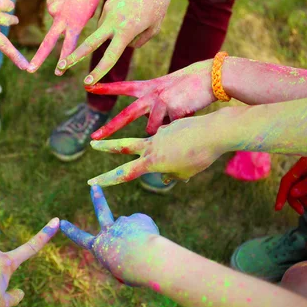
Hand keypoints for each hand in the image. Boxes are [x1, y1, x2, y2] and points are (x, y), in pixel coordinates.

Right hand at [28, 0, 102, 72]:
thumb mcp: (91, 12)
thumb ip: (78, 23)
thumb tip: (67, 27)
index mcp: (76, 24)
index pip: (68, 47)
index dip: (64, 61)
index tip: (58, 73)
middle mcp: (62, 19)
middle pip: (48, 42)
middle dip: (39, 58)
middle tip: (30, 70)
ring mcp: (53, 10)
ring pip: (56, 20)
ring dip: (63, 15)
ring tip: (74, 1)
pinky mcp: (49, 2)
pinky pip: (54, 9)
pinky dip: (60, 6)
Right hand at [56, 0, 175, 84]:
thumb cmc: (158, 6)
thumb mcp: (153, 29)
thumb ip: (137, 42)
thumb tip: (122, 46)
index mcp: (126, 31)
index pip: (110, 57)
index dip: (98, 71)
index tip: (88, 82)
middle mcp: (113, 22)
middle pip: (90, 44)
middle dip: (74, 57)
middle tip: (61, 66)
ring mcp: (108, 12)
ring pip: (102, 31)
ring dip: (110, 33)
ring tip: (134, 17)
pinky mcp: (107, 4)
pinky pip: (106, 20)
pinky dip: (113, 21)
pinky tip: (127, 10)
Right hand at [60, 185, 158, 285]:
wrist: (145, 259)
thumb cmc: (132, 272)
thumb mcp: (121, 271)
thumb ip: (123, 256)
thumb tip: (134, 243)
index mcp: (99, 247)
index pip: (81, 238)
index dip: (71, 231)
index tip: (61, 222)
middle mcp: (108, 231)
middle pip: (102, 210)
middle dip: (97, 198)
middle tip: (94, 186)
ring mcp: (122, 222)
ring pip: (133, 229)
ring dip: (139, 237)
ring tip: (145, 249)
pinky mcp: (138, 217)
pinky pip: (146, 227)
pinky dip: (150, 235)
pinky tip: (151, 242)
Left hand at [86, 61, 215, 138]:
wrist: (211, 77)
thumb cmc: (188, 84)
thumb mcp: (165, 87)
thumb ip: (154, 104)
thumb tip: (148, 126)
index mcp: (147, 87)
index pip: (122, 86)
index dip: (104, 86)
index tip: (86, 86)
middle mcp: (151, 95)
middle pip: (126, 115)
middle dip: (109, 128)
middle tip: (93, 138)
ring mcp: (162, 103)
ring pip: (152, 129)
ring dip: (161, 130)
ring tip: (174, 118)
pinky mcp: (175, 111)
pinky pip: (171, 130)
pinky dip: (177, 128)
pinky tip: (186, 116)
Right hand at [88, 116, 224, 185]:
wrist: (214, 131)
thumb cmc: (200, 156)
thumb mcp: (185, 172)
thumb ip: (171, 175)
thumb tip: (166, 177)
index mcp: (152, 161)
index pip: (124, 173)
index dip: (107, 179)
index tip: (92, 181)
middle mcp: (151, 145)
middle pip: (123, 145)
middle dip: (106, 146)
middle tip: (92, 143)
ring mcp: (159, 133)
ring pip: (153, 143)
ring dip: (167, 152)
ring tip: (189, 154)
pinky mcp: (170, 125)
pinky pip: (171, 138)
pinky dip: (180, 144)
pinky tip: (196, 143)